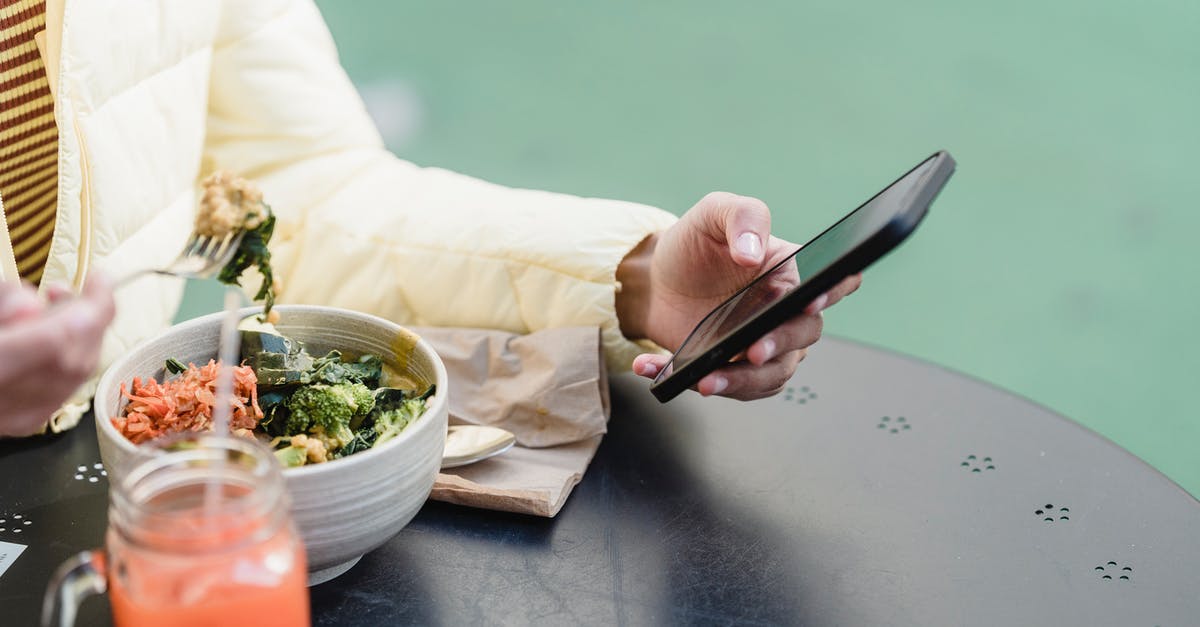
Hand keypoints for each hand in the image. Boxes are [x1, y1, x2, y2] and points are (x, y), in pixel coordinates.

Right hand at [0, 274, 114, 436]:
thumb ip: (3, 303)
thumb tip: (30, 305)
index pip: (54, 340)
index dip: (87, 306)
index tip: (98, 278)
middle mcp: (4, 399)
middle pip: (72, 356)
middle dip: (88, 316)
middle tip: (71, 289)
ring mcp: (18, 416)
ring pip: (76, 373)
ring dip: (82, 334)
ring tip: (57, 306)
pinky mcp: (27, 421)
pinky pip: (66, 386)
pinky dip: (72, 355)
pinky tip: (55, 338)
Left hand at [616, 192, 860, 399]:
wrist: (657, 280)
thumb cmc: (695, 244)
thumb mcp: (714, 213)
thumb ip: (741, 217)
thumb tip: (751, 251)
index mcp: (792, 271)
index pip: (832, 282)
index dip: (832, 292)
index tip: (810, 301)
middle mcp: (786, 313)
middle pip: (801, 338)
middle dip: (779, 347)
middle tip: (753, 351)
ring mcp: (762, 344)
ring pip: (769, 375)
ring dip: (738, 381)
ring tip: (703, 379)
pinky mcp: (734, 368)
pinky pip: (726, 386)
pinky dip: (692, 382)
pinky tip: (656, 368)